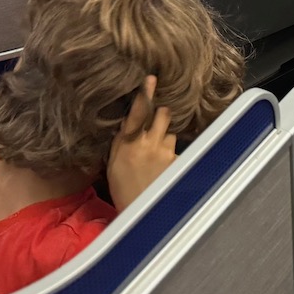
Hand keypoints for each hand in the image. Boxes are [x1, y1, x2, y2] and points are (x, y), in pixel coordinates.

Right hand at [107, 76, 176, 211]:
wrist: (142, 214)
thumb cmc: (123, 190)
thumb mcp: (114, 164)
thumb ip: (121, 141)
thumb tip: (126, 123)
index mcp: (129, 143)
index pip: (138, 111)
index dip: (145, 93)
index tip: (151, 78)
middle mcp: (149, 144)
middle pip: (163, 114)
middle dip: (162, 112)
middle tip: (159, 114)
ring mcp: (166, 152)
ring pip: (171, 131)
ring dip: (167, 134)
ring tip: (158, 149)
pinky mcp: (179, 161)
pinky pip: (177, 149)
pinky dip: (172, 152)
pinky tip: (165, 165)